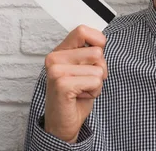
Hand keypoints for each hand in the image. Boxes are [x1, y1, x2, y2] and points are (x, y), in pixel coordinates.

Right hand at [43, 25, 107, 142]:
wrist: (63, 123)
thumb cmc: (76, 95)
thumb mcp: (85, 68)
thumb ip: (90, 52)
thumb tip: (101, 39)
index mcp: (60, 51)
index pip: (82, 30)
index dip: (97, 41)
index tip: (96, 56)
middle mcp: (54, 58)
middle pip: (97, 52)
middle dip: (100, 69)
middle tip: (85, 82)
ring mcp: (56, 70)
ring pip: (99, 67)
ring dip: (97, 82)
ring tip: (82, 90)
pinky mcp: (62, 84)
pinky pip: (95, 81)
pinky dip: (94, 91)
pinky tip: (80, 97)